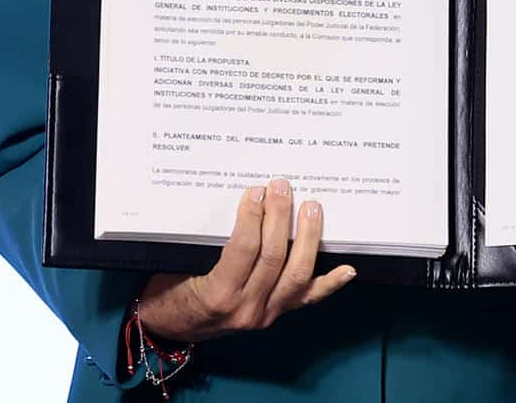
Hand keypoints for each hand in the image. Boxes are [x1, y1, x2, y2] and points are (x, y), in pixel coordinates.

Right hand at [136, 180, 356, 341]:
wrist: (167, 329)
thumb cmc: (168, 292)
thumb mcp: (176, 266)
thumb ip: (204, 242)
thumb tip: (240, 201)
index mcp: (218, 295)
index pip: (244, 249)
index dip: (252, 216)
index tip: (255, 191)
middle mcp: (246, 308)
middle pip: (274, 256)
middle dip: (280, 216)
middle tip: (282, 187)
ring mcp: (266, 313)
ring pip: (296, 273)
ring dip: (307, 237)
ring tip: (311, 207)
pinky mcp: (277, 313)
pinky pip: (307, 298)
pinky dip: (330, 283)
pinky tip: (348, 268)